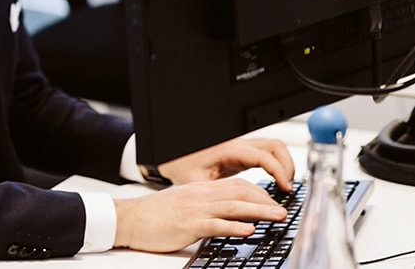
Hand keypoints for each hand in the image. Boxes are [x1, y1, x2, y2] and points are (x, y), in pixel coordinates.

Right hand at [113, 178, 286, 251]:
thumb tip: (227, 214)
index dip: (259, 193)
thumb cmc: (154, 215)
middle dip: (266, 201)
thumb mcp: (183, 204)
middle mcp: (200, 196)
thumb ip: (205, 206)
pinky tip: (248, 230)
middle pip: (240, 193)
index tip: (274, 202)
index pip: (236, 185)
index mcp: (200, 190)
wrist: (130, 219)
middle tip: (284, 210)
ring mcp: (195, 209)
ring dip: (259, 211)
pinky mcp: (189, 225)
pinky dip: (234, 227)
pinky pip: (216, 224)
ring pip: (234, 206)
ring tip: (277, 217)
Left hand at [159, 137, 295, 191]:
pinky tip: (276, 182)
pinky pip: (267, 153)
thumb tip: (229, 209)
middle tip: (288, 187)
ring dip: (284, 164)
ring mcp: (241, 147)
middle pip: (275, 145)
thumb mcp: (197, 183)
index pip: (264, 155)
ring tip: (285, 186)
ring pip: (273, 147)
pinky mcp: (242, 153)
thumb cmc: (181, 167)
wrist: (173, 157)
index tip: (286, 188)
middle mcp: (238, 145)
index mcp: (229, 150)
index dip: (279, 171)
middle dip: (288, 165)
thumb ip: (215, 194)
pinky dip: (276, 165)